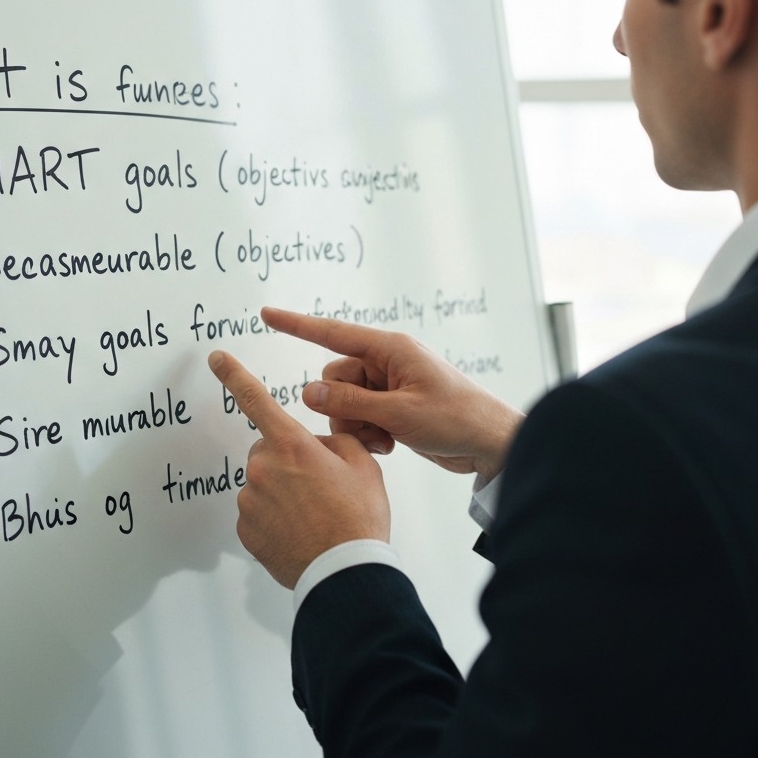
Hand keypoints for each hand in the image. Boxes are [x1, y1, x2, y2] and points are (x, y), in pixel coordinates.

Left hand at [208, 349, 390, 588]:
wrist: (345, 572)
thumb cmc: (358, 517)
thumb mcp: (362, 464)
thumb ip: (336, 441)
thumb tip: (318, 445)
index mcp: (291, 445)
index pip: (256, 399)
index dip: (234, 375)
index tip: (216, 357)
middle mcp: (263, 468)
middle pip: (268, 451)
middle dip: (288, 460)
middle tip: (320, 485)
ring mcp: (250, 501)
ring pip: (264, 484)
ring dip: (283, 492)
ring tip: (316, 514)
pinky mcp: (246, 531)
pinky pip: (258, 513)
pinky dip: (275, 518)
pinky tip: (300, 530)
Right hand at [260, 308, 524, 479]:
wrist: (491, 442)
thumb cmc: (457, 418)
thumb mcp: (399, 413)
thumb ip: (350, 403)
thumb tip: (309, 392)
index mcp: (390, 349)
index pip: (332, 333)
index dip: (296, 324)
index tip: (266, 313)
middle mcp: (387, 362)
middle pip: (335, 378)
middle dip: (342, 408)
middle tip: (373, 428)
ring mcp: (389, 385)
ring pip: (343, 402)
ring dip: (356, 426)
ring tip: (387, 439)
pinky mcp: (393, 406)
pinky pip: (359, 417)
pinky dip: (368, 433)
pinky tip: (391, 444)